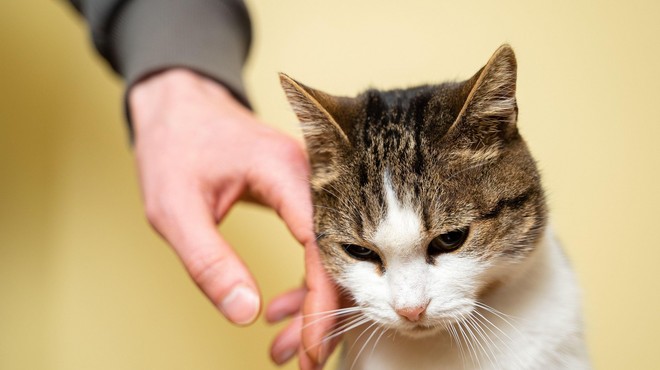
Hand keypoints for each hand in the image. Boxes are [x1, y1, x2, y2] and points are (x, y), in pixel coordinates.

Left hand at [129, 68, 340, 367]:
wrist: (181, 107)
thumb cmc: (177, 146)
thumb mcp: (175, 209)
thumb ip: (208, 261)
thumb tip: (244, 312)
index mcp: (286, 171)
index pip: (322, 245)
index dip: (321, 303)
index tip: (313, 349)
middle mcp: (313, 176)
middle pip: (338, 255)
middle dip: (322, 313)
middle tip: (302, 359)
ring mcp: (313, 184)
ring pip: (332, 255)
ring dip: (311, 303)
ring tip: (285, 345)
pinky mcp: (305, 194)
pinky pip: (318, 244)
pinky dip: (303, 280)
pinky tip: (279, 307)